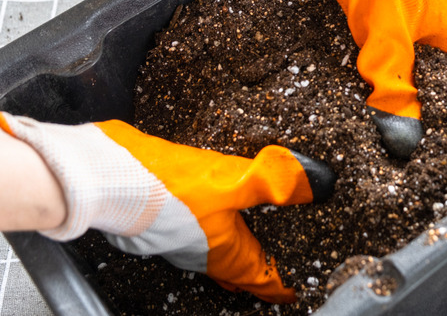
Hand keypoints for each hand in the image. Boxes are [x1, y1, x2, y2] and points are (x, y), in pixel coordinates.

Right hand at [0, 112, 335, 302]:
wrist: (108, 178)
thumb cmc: (168, 189)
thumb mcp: (232, 181)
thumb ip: (273, 182)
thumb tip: (313, 185)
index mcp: (225, 252)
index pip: (261, 278)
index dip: (279, 286)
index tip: (292, 293)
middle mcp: (203, 253)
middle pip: (238, 269)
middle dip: (257, 271)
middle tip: (274, 271)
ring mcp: (180, 238)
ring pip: (215, 252)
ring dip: (234, 250)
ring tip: (249, 244)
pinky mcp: (162, 218)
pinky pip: (196, 232)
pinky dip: (212, 228)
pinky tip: (211, 212)